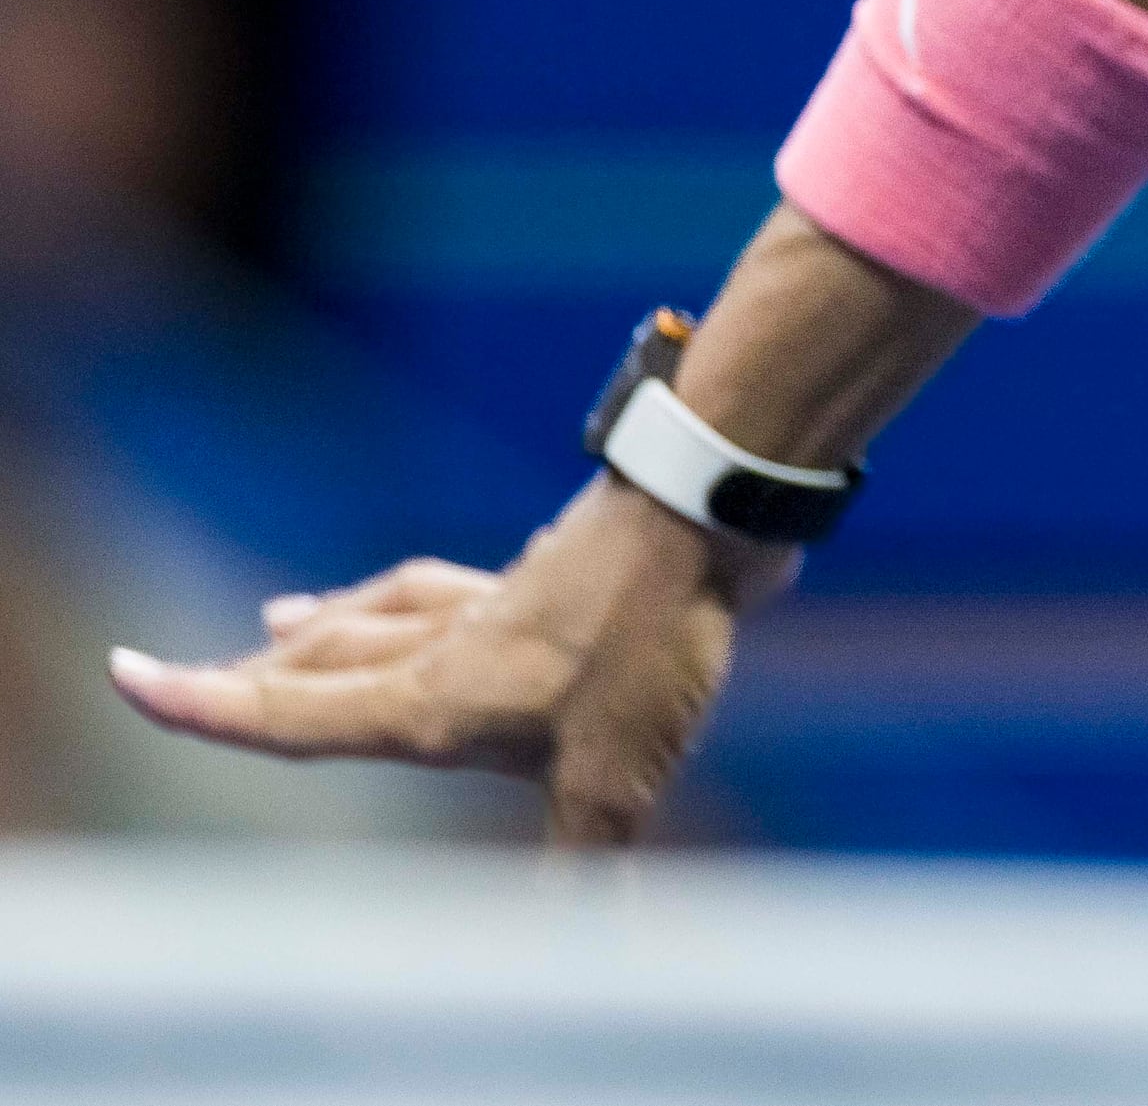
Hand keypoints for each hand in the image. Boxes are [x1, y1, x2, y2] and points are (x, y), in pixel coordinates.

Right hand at [107, 476, 777, 847]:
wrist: (708, 512)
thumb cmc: (649, 638)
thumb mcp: (617, 776)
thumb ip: (587, 862)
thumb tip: (597, 946)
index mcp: (431, 696)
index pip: (296, 713)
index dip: (209, 706)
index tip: (129, 674)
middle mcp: (447, 644)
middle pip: (326, 659)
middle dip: (254, 676)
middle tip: (191, 677)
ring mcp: (500, 600)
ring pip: (384, 612)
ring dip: (328, 623)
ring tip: (282, 618)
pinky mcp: (552, 573)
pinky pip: (458, 586)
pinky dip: (423, 593)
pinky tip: (456, 592)